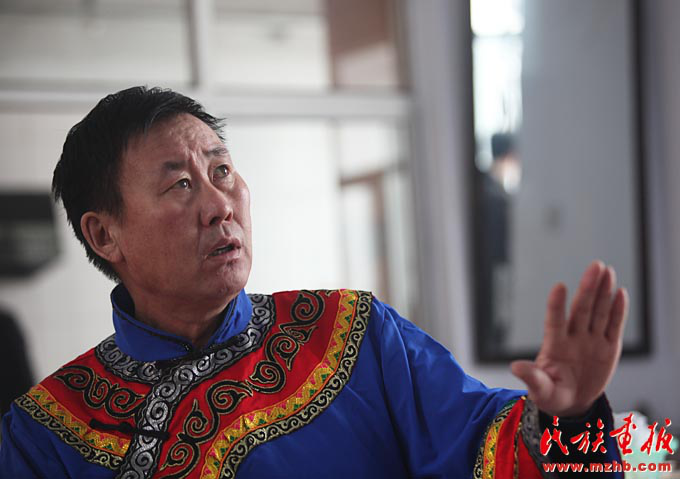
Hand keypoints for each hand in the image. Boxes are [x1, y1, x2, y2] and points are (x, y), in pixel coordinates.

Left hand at [510, 260, 628, 416]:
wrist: (571, 403)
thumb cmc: (551, 395)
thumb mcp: (540, 390)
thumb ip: (532, 378)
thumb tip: (515, 367)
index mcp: (555, 346)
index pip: (555, 321)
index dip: (557, 305)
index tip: (559, 286)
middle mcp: (573, 338)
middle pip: (582, 309)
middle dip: (588, 288)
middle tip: (595, 266)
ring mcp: (591, 341)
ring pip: (599, 312)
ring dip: (603, 292)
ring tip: (606, 271)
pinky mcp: (608, 348)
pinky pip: (614, 326)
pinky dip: (618, 311)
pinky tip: (620, 292)